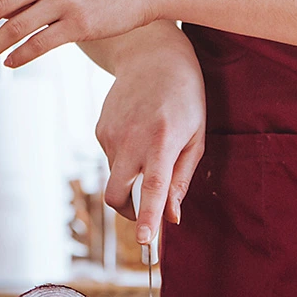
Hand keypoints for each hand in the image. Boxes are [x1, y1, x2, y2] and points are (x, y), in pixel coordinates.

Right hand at [98, 26, 206, 246]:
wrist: (152, 55)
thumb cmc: (184, 97)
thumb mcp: (196, 135)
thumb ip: (182, 178)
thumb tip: (173, 216)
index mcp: (163, 141)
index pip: (154, 187)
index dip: (149, 217)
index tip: (146, 242)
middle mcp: (132, 139)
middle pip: (117, 195)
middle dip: (129, 213)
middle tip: (146, 213)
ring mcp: (111, 134)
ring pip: (115, 177)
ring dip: (131, 178)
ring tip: (151, 146)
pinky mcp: (99, 128)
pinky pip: (110, 158)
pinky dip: (124, 158)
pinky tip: (137, 131)